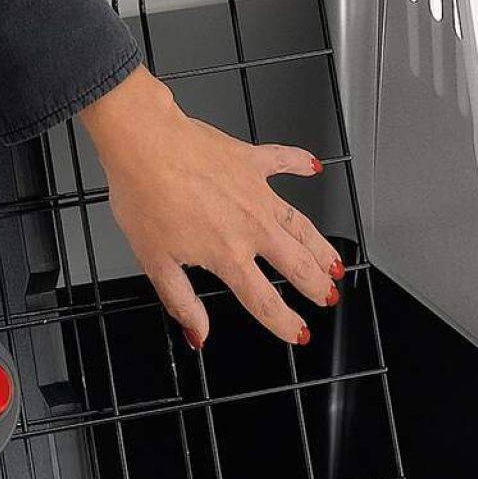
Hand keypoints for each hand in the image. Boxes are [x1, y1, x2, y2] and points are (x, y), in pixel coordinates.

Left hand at [80, 66, 344, 349]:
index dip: (284, 323)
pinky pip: (283, 161)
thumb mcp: (156, 264)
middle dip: (316, 285)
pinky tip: (314, 169)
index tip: (299, 334)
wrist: (143, 143)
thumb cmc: (144, 199)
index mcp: (227, 256)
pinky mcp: (249, 161)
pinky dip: (300, 163)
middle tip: (329, 297)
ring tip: (334, 261)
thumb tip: (199, 335)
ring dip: (320, 246)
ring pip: (300, 224)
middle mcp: (251, 226)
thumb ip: (182, 302)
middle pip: (295, 264)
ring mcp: (256, 192)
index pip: (263, 301)